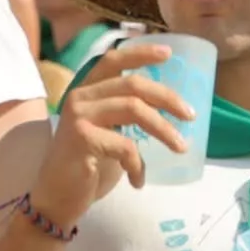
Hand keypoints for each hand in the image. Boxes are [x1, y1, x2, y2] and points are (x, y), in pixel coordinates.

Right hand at [29, 42, 194, 225]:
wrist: (57, 196)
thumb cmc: (89, 164)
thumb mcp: (111, 130)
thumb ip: (128, 113)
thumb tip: (172, 106)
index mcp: (87, 90)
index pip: (113, 61)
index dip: (140, 53)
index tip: (168, 54)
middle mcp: (80, 97)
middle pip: (133, 85)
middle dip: (168, 98)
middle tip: (191, 116)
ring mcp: (78, 116)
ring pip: (134, 108)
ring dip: (164, 130)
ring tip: (180, 147)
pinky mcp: (81, 138)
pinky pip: (125, 145)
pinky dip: (138, 164)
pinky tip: (138, 180)